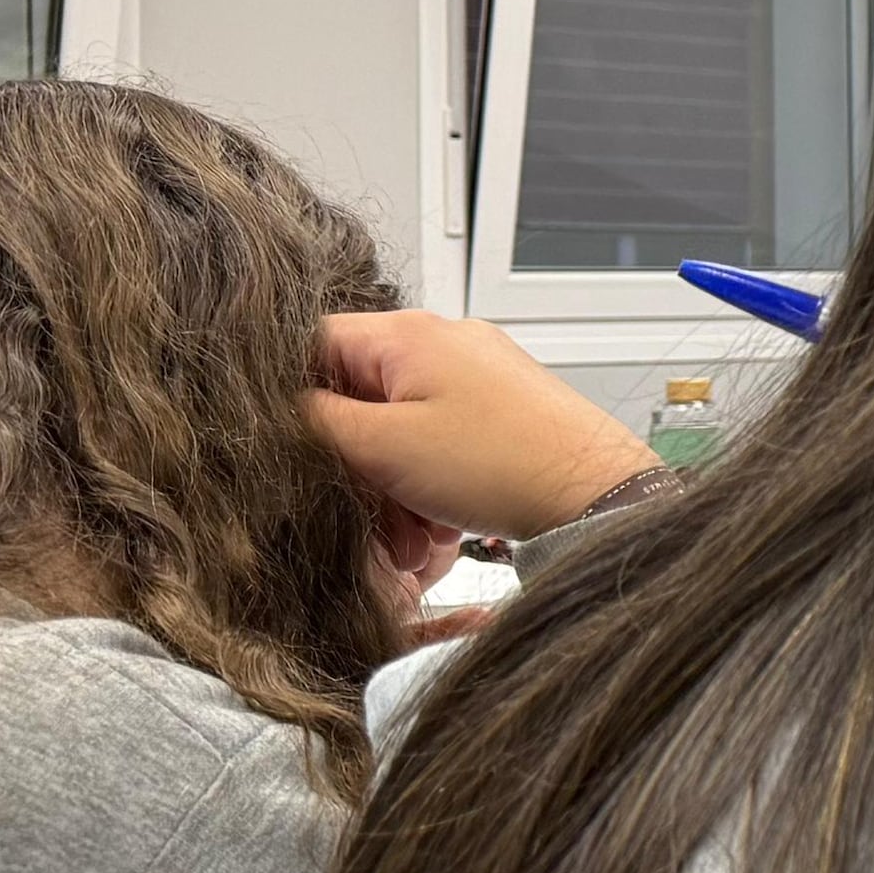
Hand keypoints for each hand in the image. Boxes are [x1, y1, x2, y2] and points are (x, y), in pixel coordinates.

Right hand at [306, 309, 657, 541]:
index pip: (314, 344)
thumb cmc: (501, 465)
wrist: (594, 495)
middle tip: (365, 514)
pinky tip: (437, 530)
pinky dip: (427, 486)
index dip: (292, 398)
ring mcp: (478, 374)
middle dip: (356, 463)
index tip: (297, 448)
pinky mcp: (502, 409)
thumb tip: (278, 407)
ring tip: (411, 538)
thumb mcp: (383, 446)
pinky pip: (439, 442)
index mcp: (408, 334)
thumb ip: (315, 420)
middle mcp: (445, 342)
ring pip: (398, 428)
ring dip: (391, 487)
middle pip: (360, 395)